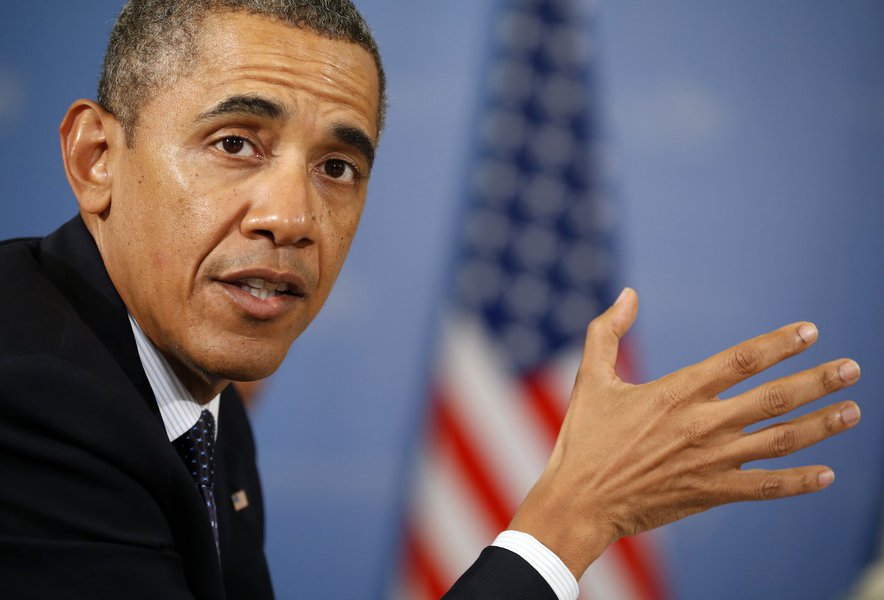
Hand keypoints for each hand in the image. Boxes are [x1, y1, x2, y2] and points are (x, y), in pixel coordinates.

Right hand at [509, 288, 860, 578]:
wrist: (580, 501)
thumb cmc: (583, 438)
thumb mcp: (590, 378)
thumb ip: (607, 331)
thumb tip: (627, 294)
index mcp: (676, 392)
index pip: (741, 360)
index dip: (779, 343)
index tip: (810, 332)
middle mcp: (702, 424)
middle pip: (774, 398)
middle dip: (818, 381)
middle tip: (852, 369)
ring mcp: (711, 461)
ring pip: (779, 439)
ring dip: (820, 424)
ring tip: (852, 410)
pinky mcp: (710, 493)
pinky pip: (766, 488)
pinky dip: (799, 481)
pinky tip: (827, 473)